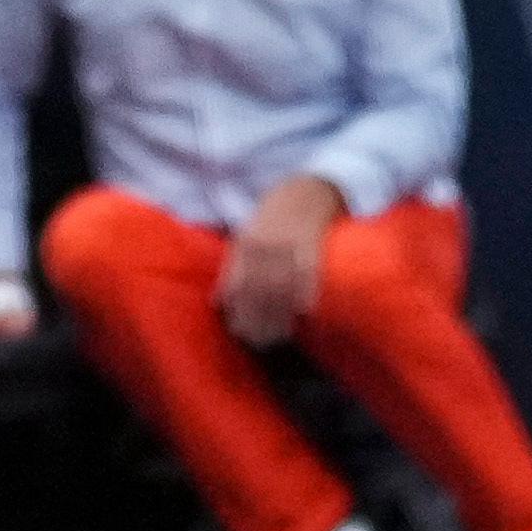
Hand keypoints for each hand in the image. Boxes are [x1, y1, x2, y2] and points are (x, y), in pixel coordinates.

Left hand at [220, 179, 337, 350]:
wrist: (307, 188)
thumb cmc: (276, 216)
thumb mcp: (249, 235)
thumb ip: (235, 268)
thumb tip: (218, 302)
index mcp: (246, 243)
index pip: (237, 283)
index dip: (237, 310)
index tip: (238, 332)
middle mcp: (264, 244)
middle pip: (258, 289)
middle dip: (256, 318)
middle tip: (258, 342)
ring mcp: (289, 244)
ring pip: (281, 285)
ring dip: (280, 314)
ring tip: (279, 337)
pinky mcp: (313, 244)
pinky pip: (308, 272)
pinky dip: (305, 292)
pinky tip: (303, 312)